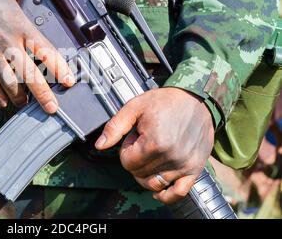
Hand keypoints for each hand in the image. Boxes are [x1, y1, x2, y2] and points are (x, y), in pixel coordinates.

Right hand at [0, 0, 74, 111]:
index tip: (69, 80)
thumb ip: (21, 19)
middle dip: (44, 94)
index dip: (60, 69)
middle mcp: (8, 42)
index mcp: (20, 25)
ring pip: (10, 84)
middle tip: (52, 107)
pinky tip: (2, 101)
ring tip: (26, 105)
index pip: (47, 51)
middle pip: (31, 74)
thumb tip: (29, 30)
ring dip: (20, 98)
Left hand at [95, 87, 214, 203]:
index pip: (127, 162)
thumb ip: (115, 127)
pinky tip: (158, 189)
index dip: (127, 149)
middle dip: (136, 159)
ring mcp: (184, 165)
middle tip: (145, 141)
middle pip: (139, 174)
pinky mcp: (194, 169)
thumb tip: (99, 145)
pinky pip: (178, 193)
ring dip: (147, 173)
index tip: (135, 136)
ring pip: (154, 184)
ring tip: (152, 155)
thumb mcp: (135, 107)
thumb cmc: (166, 102)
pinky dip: (166, 195)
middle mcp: (171, 157)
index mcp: (155, 142)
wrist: (196, 100)